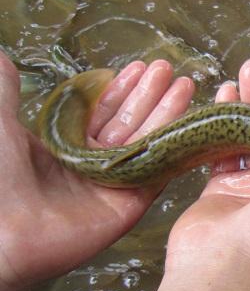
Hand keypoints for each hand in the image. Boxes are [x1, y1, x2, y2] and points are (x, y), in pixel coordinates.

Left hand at [0, 54, 194, 290]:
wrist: (3, 233)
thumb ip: (6, 89)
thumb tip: (4, 57)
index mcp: (66, 145)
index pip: (101, 111)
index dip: (120, 89)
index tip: (138, 67)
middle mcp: (92, 163)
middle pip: (129, 122)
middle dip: (149, 94)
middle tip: (166, 68)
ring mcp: (114, 183)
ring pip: (147, 141)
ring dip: (167, 112)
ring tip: (185, 83)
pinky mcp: (131, 203)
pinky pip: (158, 171)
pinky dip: (175, 146)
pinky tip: (189, 122)